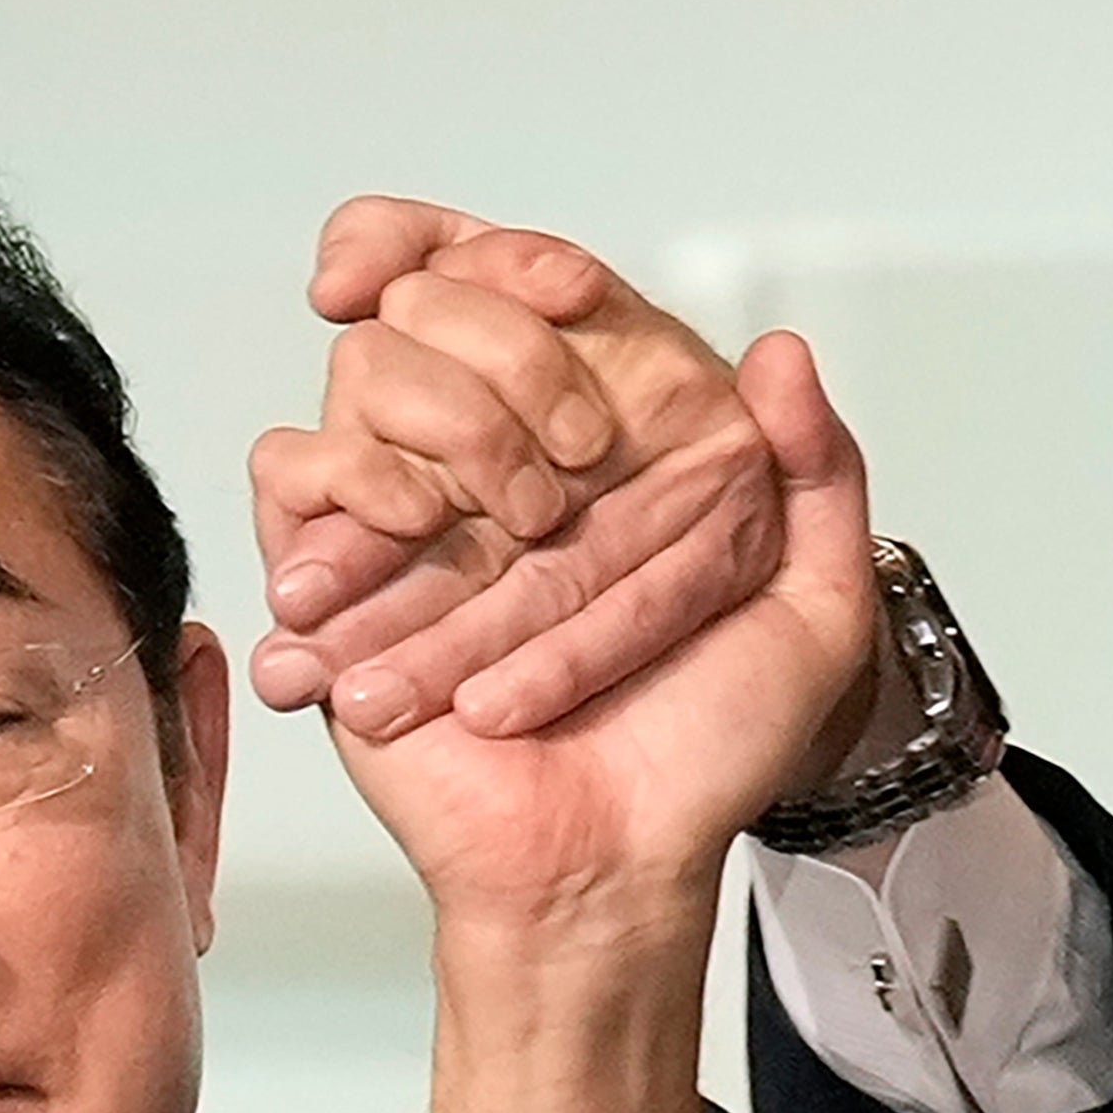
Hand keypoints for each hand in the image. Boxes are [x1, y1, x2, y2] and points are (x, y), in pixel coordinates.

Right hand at [249, 201, 854, 757]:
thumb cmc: (704, 751)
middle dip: (508, 355)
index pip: (534, 275)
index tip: (570, 293)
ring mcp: (406, 503)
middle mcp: (494, 450)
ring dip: (450, 430)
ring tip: (517, 535)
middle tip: (572, 473)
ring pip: (366, 360)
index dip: (534, 259)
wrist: (612, 854)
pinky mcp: (330, 565)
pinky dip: (350, 487)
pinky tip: (413, 538)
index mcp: (599, 435)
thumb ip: (821, 478)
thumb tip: (782, 353)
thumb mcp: (812, 618)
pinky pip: (291, 464)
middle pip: (440, 292)